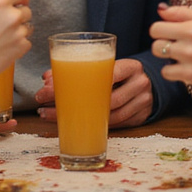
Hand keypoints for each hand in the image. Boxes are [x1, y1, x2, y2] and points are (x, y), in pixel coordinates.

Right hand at [0, 0, 31, 87]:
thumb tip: (4, 7)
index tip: (21, 2)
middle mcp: (12, 14)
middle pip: (27, 11)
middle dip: (19, 17)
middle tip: (7, 26)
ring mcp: (19, 31)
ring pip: (28, 27)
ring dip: (20, 31)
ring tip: (4, 39)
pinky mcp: (22, 46)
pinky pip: (27, 42)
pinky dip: (19, 46)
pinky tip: (6, 49)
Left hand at [34, 59, 152, 128]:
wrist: (148, 84)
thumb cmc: (121, 73)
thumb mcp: (106, 65)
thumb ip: (80, 68)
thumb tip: (47, 78)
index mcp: (132, 67)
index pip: (112, 73)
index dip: (82, 80)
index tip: (51, 86)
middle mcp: (140, 85)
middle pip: (108, 99)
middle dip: (72, 103)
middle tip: (43, 103)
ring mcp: (142, 103)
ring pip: (110, 116)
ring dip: (77, 117)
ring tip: (48, 114)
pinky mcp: (140, 118)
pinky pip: (113, 126)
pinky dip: (91, 126)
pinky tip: (72, 123)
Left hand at [148, 4, 191, 96]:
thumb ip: (185, 13)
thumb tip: (160, 9)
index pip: (159, 23)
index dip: (162, 26)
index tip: (170, 31)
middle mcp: (190, 41)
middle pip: (155, 37)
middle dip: (161, 38)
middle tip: (174, 42)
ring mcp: (190, 59)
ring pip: (159, 53)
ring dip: (166, 53)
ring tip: (180, 54)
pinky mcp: (191, 76)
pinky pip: (166, 72)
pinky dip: (172, 70)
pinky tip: (184, 67)